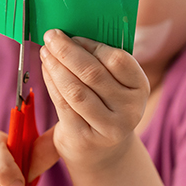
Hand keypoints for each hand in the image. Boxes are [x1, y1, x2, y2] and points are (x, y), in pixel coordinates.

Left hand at [40, 29, 150, 171]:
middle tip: (51, 36)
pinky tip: (46, 71)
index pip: (117, 60)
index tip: (72, 35)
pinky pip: (64, 105)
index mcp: (140, 87)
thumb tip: (71, 34)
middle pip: (93, 74)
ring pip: (76, 90)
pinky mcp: (86, 138)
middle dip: (68, 51)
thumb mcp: (114, 85)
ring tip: (45, 52)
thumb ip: (101, 62)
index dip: (92, 45)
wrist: (101, 151)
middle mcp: (130, 109)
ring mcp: (109, 127)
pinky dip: (52, 84)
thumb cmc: (104, 106)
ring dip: (56, 67)